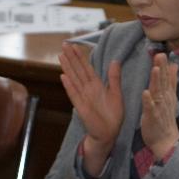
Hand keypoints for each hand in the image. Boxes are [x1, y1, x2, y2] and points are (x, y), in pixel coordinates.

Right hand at [59, 43, 123, 177]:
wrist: (109, 133)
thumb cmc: (113, 115)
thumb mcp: (116, 93)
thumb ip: (114, 78)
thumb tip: (115, 60)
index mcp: (96, 85)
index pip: (87, 67)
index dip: (80, 56)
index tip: (74, 45)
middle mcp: (88, 89)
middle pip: (78, 70)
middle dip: (71, 57)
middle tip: (64, 44)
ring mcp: (83, 97)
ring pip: (74, 79)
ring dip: (67, 68)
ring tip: (61, 56)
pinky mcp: (81, 107)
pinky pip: (74, 94)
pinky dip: (69, 86)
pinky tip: (63, 77)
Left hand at [140, 53, 178, 160]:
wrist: (166, 140)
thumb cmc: (165, 118)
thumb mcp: (170, 97)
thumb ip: (171, 81)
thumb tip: (174, 65)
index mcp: (167, 94)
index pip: (166, 77)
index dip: (164, 66)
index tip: (162, 53)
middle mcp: (164, 99)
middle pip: (163, 81)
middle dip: (161, 68)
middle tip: (160, 55)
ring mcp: (159, 108)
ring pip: (158, 92)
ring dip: (156, 81)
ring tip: (155, 69)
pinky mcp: (152, 117)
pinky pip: (150, 108)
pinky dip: (148, 101)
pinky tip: (145, 93)